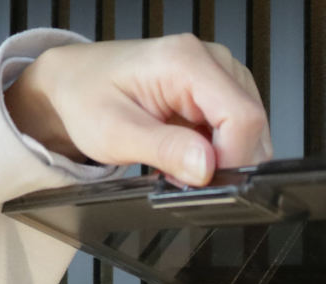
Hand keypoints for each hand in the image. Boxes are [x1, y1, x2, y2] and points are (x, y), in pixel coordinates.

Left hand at [4, 34, 270, 185]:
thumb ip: (164, 149)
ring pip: (252, 134)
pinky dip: (220, 153)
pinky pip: (241, 133)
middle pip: (253, 127)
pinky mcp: (221, 91)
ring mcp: (220, 75)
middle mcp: (210, 61)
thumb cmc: (85, 98)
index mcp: (185, 61)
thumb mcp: (115, 132)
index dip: (232, 160)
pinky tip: (190, 151)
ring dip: (223, 160)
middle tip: (184, 173)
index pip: (243, 118)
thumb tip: (207, 167)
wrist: (73, 85)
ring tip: (182, 161)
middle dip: (226, 164)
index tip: (203, 180)